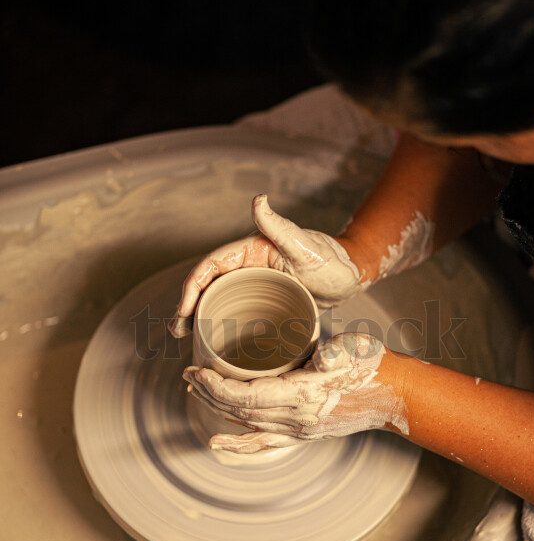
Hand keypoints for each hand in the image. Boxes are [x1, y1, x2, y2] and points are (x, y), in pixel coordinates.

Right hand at [169, 193, 361, 336]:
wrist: (349, 278)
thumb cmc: (330, 260)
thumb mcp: (303, 245)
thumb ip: (278, 225)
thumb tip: (258, 199)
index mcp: (250, 249)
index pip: (211, 265)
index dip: (192, 286)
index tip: (184, 309)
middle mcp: (247, 264)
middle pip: (208, 284)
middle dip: (188, 305)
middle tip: (176, 330)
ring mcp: (254, 282)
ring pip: (217, 298)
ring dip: (199, 316)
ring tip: (186, 338)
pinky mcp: (262, 299)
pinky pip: (234, 310)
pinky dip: (218, 323)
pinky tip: (211, 341)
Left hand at [183, 333, 408, 452]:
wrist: (393, 395)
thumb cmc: (371, 365)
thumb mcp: (354, 350)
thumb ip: (336, 352)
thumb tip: (322, 356)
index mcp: (302, 395)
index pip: (245, 394)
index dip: (215, 385)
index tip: (195, 371)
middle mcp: (296, 418)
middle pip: (239, 409)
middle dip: (208, 393)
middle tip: (187, 375)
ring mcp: (299, 430)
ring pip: (247, 424)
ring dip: (217, 410)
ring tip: (195, 393)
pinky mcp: (303, 433)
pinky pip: (264, 443)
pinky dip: (238, 445)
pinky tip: (217, 444)